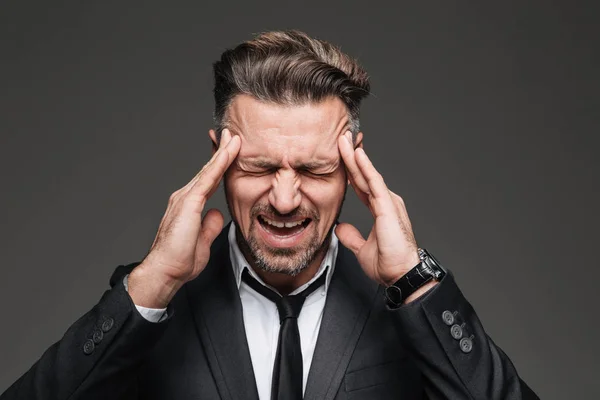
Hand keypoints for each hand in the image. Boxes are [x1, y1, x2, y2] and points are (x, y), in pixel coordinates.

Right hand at [128, 129, 240, 307]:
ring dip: (223, 152)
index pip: (209, 180)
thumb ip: (209, 225)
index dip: (220, 165)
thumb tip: (217, 213)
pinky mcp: (188, 203)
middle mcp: (185, 197)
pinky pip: (208, 179)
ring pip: (209, 170)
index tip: (230, 151)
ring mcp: (185, 198)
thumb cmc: (180, 260)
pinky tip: (229, 152)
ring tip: (235, 137)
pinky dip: (219, 164)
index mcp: (189, 205)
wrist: (165, 271)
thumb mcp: (202, 241)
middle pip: (209, 170)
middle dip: (222, 151)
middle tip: (232, 134)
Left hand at [336, 132, 436, 301]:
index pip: (361, 185)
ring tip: (343, 139)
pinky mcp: (388, 206)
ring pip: (368, 174)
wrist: (401, 275)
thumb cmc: (388, 264)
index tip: (341, 156)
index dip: (351, 170)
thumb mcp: (362, 248)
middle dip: (351, 156)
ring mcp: (388, 202)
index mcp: (380, 209)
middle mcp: (385, 202)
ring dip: (355, 156)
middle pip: (363, 175)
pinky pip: (374, 183)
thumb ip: (352, 236)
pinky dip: (365, 168)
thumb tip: (341, 228)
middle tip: (340, 138)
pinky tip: (357, 155)